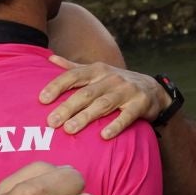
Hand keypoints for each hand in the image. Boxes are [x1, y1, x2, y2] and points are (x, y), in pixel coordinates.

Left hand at [41, 56, 168, 138]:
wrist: (153, 89)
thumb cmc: (117, 83)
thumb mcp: (97, 72)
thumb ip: (74, 68)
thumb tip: (50, 59)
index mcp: (97, 70)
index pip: (73, 76)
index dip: (57, 86)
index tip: (42, 99)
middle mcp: (110, 78)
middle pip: (86, 93)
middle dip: (68, 107)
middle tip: (51, 122)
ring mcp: (126, 90)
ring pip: (103, 104)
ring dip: (86, 117)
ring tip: (69, 130)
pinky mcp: (140, 104)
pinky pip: (127, 116)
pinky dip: (116, 125)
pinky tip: (104, 135)